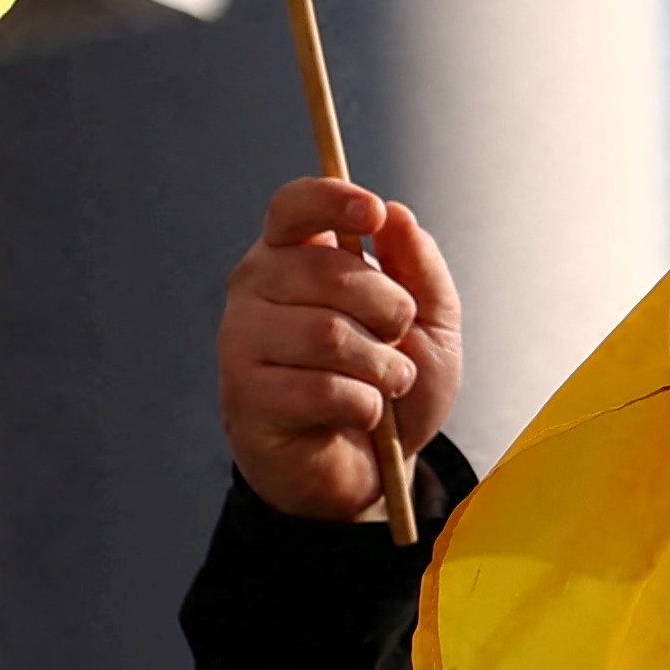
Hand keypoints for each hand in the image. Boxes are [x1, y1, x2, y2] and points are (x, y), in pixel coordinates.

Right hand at [218, 181, 458, 522]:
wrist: (370, 467)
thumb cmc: (391, 384)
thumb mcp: (429, 323)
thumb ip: (418, 267)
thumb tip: (396, 215)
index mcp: (294, 256)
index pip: (293, 207)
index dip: (330, 201)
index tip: (372, 213)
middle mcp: (255, 288)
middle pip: (328, 271)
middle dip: (389, 310)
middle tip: (396, 341)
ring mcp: (241, 340)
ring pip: (328, 333)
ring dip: (382, 366)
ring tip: (386, 384)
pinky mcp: (244, 395)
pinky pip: (322, 388)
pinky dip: (365, 406)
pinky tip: (360, 414)